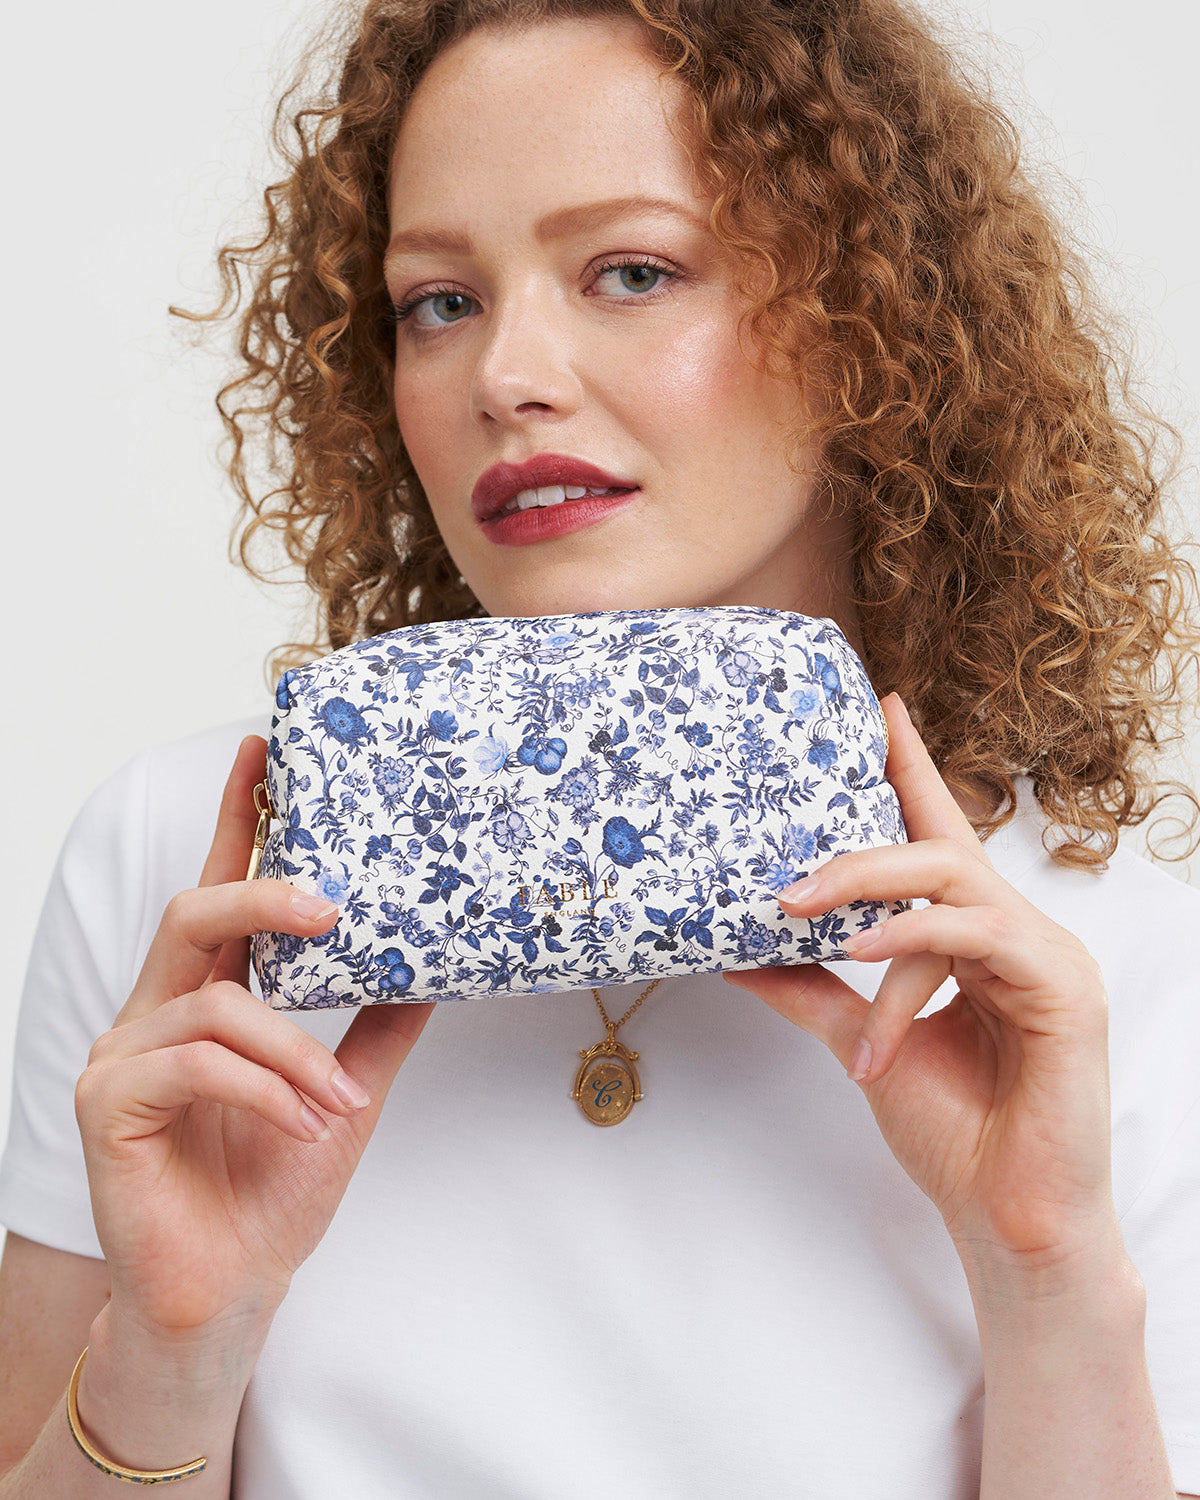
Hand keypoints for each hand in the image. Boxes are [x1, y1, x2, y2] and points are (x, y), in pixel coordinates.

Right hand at [75, 734, 434, 1337]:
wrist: (234, 1289)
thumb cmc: (275, 1188)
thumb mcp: (345, 1091)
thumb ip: (378, 1025)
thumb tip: (439, 965)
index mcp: (208, 998)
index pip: (218, 891)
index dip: (234, 817)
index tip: (261, 748)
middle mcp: (156, 1012)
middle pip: (195, 912)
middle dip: (261, 892)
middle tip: (330, 904)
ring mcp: (123, 1054)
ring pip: (214, 1004)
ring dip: (292, 1050)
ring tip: (335, 1101)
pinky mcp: (105, 1103)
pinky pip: (195, 1064)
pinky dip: (263, 1089)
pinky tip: (301, 1125)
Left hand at [724, 695, 1121, 1277]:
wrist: (1006, 1216)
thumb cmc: (955, 1132)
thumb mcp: (863, 1043)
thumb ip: (812, 992)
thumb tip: (740, 952)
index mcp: (977, 937)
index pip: (942, 837)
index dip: (912, 769)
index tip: (879, 709)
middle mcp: (1016, 933)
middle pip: (939, 849)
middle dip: (858, 850)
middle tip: (784, 880)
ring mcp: (1047, 956)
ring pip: (953, 883)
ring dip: (869, 893)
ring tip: (800, 912)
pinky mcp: (1065, 988)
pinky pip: (978, 936)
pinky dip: (914, 939)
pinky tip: (862, 954)